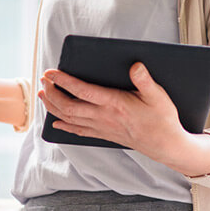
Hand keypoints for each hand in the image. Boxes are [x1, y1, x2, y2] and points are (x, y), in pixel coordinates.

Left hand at [38, 62, 188, 159]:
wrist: (166, 145)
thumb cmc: (162, 119)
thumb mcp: (158, 96)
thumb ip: (145, 80)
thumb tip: (135, 65)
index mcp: (114, 104)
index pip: (82, 91)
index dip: (64, 81)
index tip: (51, 72)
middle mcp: (103, 117)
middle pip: (69, 106)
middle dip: (53, 93)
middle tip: (44, 80)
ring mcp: (102, 127)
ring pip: (70, 119)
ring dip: (53, 107)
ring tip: (43, 95)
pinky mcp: (104, 135)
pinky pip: (79, 131)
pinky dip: (65, 125)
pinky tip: (56, 121)